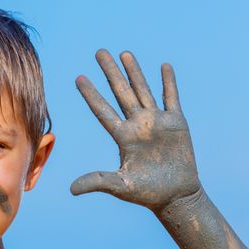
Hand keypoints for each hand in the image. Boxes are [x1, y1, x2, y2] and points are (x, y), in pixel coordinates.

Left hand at [71, 50, 199, 209]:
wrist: (176, 196)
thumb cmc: (147, 193)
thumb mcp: (120, 187)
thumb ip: (97, 182)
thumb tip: (71, 190)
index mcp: (123, 137)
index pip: (103, 111)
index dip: (91, 94)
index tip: (79, 78)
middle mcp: (137, 125)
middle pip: (121, 92)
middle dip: (110, 72)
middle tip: (99, 52)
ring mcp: (156, 122)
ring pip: (143, 90)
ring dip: (134, 72)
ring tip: (124, 53)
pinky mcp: (177, 123)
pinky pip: (171, 98)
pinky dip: (169, 82)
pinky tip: (164, 66)